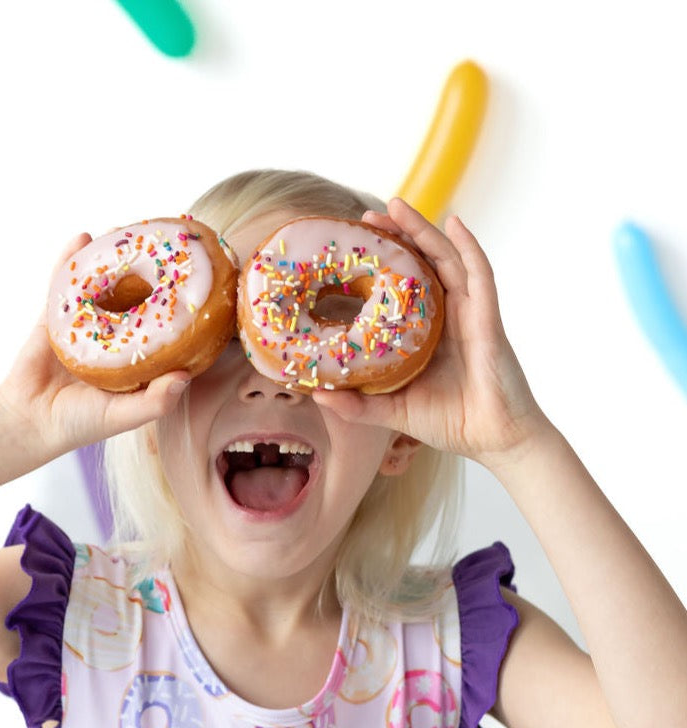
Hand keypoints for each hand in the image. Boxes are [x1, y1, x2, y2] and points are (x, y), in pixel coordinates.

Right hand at [0, 233, 190, 459]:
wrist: (27, 420)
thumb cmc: (79, 424)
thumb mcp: (124, 416)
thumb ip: (155, 402)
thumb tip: (185, 375)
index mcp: (137, 361)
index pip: (166, 332)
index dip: (183, 312)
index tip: (202, 286)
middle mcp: (115, 338)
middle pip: (138, 300)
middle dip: (153, 276)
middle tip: (170, 249)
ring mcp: (86, 324)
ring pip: (104, 286)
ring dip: (115, 261)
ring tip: (131, 235)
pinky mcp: (56, 316)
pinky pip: (65, 283)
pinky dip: (71, 259)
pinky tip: (84, 238)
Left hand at [313, 199, 549, 467]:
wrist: (495, 439)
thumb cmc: (450, 423)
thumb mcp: (392, 411)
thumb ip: (356, 404)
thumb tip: (315, 392)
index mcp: (424, 333)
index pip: (399, 288)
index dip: (378, 266)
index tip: (349, 249)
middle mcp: (447, 316)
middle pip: (420, 264)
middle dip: (396, 236)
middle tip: (365, 217)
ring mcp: (469, 313)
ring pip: (445, 259)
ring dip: (423, 230)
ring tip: (396, 206)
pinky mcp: (488, 319)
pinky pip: (480, 275)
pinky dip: (468, 247)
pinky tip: (454, 223)